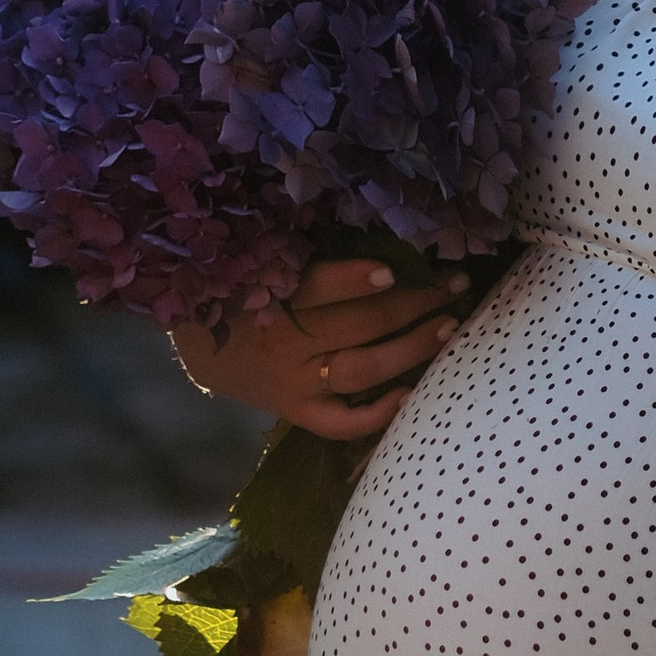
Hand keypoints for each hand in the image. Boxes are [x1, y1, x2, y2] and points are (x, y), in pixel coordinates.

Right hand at [171, 256, 467, 441]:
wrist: (202, 348)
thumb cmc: (244, 293)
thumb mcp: (262, 265)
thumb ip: (306, 256)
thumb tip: (373, 233)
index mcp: (274, 300)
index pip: (318, 289)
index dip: (354, 281)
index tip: (392, 271)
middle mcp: (287, 346)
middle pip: (360, 326)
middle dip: (414, 303)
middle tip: (453, 284)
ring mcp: (296, 384)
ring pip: (363, 369)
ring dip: (411, 347)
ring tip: (448, 326)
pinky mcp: (298, 413)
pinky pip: (341, 423)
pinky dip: (378, 413)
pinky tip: (410, 394)